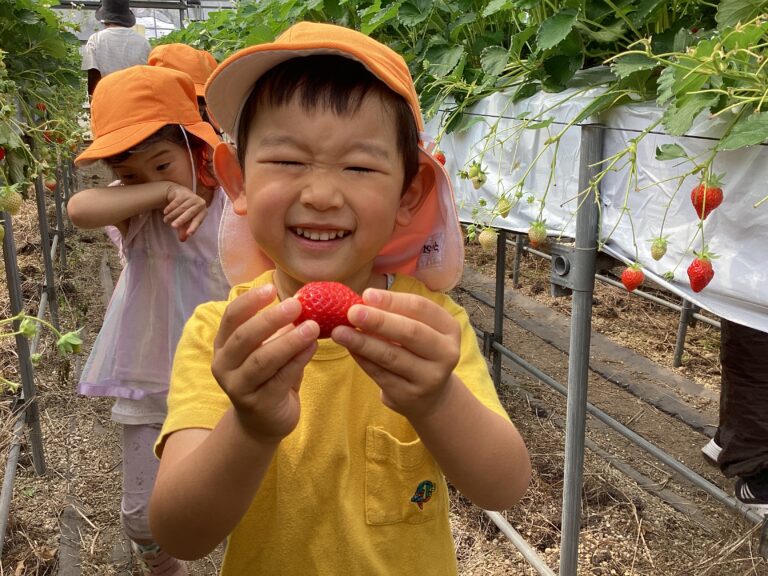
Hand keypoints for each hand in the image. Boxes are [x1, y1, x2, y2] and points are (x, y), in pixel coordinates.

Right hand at [163, 184, 207, 241]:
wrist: (182, 194)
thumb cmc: (186, 211)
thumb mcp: (186, 221)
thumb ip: (184, 230)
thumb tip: (182, 240)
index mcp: (203, 213)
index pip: (198, 221)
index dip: (193, 228)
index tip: (188, 234)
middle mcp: (200, 204)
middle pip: (189, 213)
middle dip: (180, 220)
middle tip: (172, 226)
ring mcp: (193, 197)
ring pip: (181, 208)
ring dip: (172, 215)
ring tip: (165, 220)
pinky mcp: (184, 193)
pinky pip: (176, 202)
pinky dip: (170, 208)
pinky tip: (165, 212)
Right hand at [211, 284, 319, 440]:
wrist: (263, 422)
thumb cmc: (267, 376)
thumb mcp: (266, 349)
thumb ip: (277, 329)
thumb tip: (303, 300)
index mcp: (224, 345)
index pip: (231, 317)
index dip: (250, 301)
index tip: (271, 288)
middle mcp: (224, 365)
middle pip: (245, 337)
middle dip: (271, 319)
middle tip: (297, 305)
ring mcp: (239, 387)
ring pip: (262, 360)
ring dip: (289, 341)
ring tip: (313, 326)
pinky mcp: (258, 404)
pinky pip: (280, 379)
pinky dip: (298, 360)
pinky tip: (313, 346)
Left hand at [332, 289, 460, 418]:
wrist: (430, 396)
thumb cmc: (418, 351)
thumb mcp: (420, 329)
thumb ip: (397, 314)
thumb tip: (364, 300)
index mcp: (449, 328)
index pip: (421, 308)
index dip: (393, 300)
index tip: (366, 295)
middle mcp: (446, 353)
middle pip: (410, 332)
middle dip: (378, 321)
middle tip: (351, 312)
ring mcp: (429, 378)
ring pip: (392, 356)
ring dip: (363, 342)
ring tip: (340, 332)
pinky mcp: (409, 396)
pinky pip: (380, 374)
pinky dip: (362, 359)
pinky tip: (348, 348)